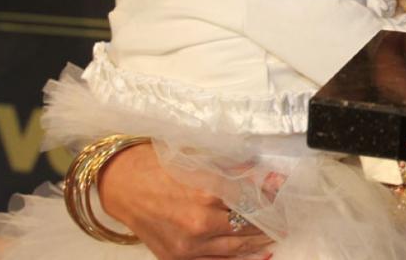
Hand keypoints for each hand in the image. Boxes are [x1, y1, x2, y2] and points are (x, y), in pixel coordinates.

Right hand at [98, 142, 273, 259]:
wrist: (121, 184)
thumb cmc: (158, 164)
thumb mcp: (200, 157)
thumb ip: (235, 169)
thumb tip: (269, 177)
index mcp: (207, 193)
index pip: (252, 201)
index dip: (270, 199)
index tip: (283, 196)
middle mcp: (199, 223)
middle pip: (247, 228)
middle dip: (269, 224)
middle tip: (284, 219)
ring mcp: (187, 246)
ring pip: (234, 250)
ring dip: (257, 244)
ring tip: (273, 236)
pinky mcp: (176, 258)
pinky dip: (234, 259)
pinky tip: (250, 254)